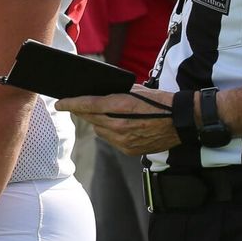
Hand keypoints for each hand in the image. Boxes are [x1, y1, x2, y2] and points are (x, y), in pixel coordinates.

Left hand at [56, 87, 179, 155]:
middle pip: (91, 118)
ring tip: (112, 115)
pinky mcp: (128, 150)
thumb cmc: (160, 101)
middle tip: (81, 105)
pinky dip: (112, 133)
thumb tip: (97, 95)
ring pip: (99, 130)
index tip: (59, 103)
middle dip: (84, 111)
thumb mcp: (136, 90)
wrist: (182, 121)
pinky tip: (122, 126)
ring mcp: (123, 140)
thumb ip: (114, 94)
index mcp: (120, 106)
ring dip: (100, 122)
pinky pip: (111, 140)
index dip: (70, 104)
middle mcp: (119, 125)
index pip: (88, 105)